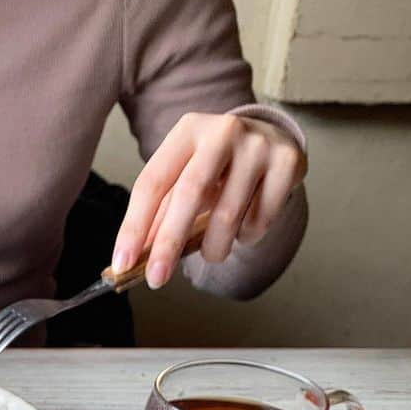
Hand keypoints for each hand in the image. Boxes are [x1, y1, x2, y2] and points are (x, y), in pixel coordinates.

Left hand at [112, 112, 306, 288]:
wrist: (270, 140)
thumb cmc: (215, 168)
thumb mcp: (182, 179)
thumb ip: (158, 215)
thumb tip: (132, 260)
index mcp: (187, 131)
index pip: (152, 182)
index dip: (134, 226)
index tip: (122, 263)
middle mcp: (223, 130)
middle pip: (190, 194)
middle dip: (169, 244)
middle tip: (156, 279)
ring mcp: (259, 144)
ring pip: (227, 215)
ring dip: (214, 247)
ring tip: (213, 250)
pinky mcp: (288, 162)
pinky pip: (260, 220)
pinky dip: (246, 237)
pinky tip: (244, 227)